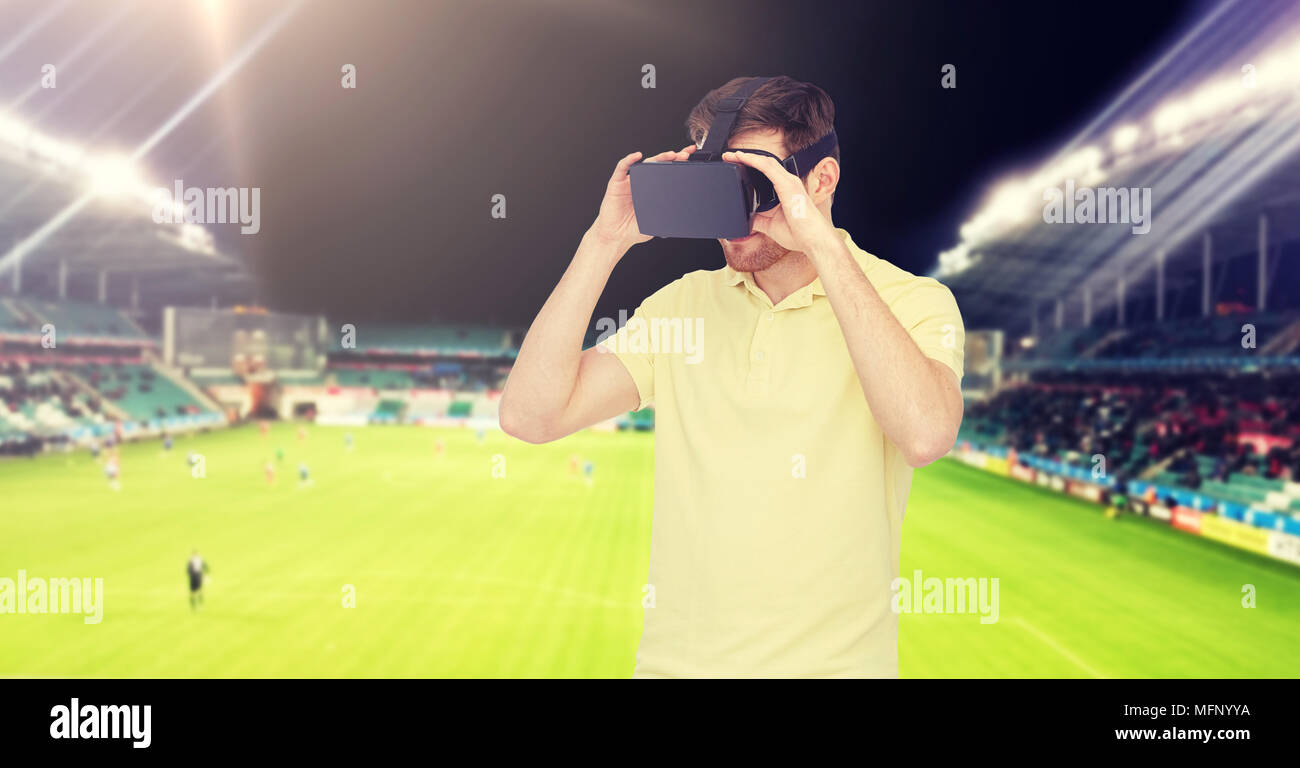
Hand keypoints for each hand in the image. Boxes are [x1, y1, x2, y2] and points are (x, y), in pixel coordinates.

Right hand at [590, 145, 696, 254]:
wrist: (616, 237)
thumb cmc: (633, 230)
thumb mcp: (657, 221)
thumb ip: (667, 214)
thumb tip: (683, 210)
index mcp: (652, 190)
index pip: (667, 172)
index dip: (677, 164)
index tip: (689, 157)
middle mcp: (641, 183)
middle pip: (658, 164)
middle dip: (672, 157)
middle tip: (684, 155)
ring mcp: (629, 181)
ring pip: (644, 163)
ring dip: (658, 157)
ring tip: (670, 154)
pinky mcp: (617, 183)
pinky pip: (622, 167)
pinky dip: (629, 160)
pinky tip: (637, 156)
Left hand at [721, 150, 838, 255]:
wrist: (814, 241)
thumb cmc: (800, 234)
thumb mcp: (770, 226)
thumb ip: (758, 219)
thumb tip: (744, 218)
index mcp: (785, 190)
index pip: (766, 172)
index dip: (751, 166)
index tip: (735, 165)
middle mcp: (788, 183)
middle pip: (764, 164)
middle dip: (746, 158)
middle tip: (729, 157)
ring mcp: (789, 182)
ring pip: (765, 162)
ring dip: (747, 156)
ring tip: (731, 155)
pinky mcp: (788, 185)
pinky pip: (767, 168)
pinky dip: (754, 160)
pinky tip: (742, 157)